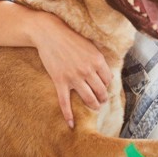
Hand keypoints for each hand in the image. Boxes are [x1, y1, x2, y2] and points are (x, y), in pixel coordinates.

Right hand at [30, 13, 111, 127]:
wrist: (48, 32)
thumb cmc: (70, 36)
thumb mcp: (90, 44)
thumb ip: (98, 58)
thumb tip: (106, 71)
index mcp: (97, 60)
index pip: (108, 80)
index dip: (107, 85)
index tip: (104, 86)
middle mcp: (88, 70)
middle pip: (101, 91)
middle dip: (103, 98)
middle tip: (102, 101)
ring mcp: (73, 77)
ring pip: (88, 98)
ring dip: (93, 105)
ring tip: (94, 107)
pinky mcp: (60, 81)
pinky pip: (65, 102)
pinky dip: (68, 114)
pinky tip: (71, 124)